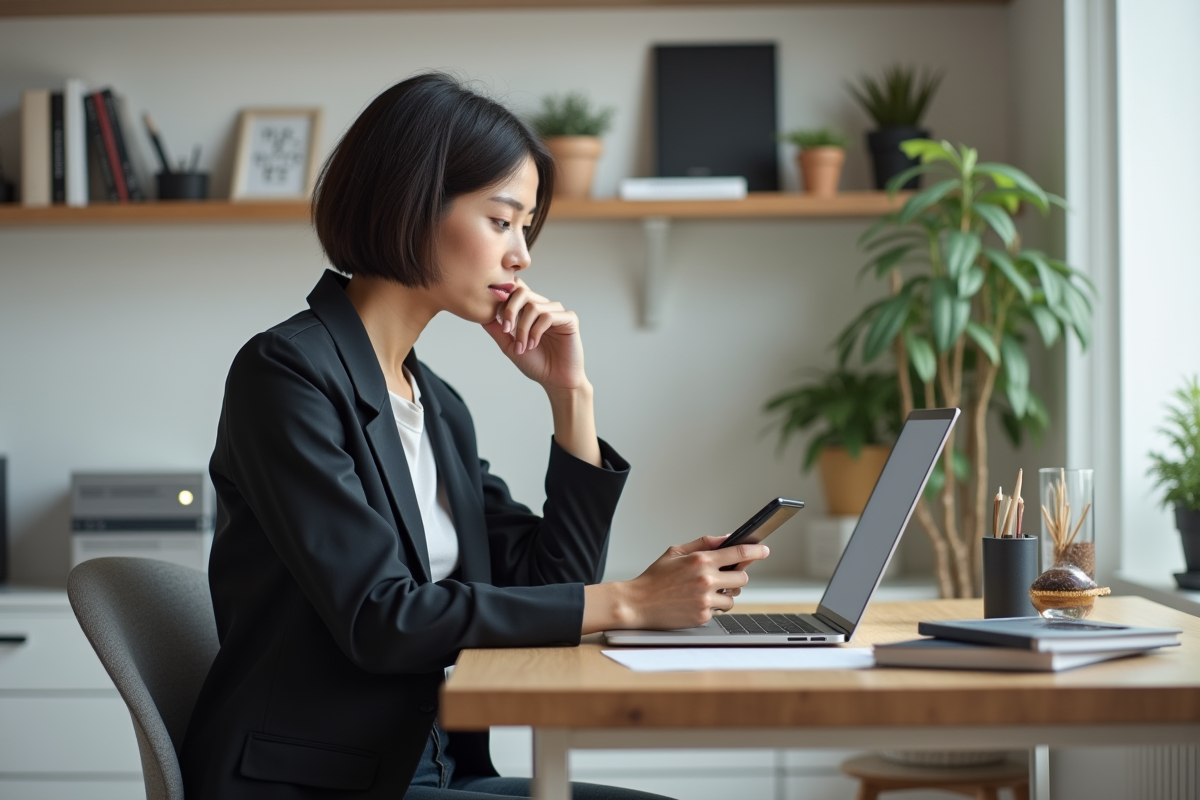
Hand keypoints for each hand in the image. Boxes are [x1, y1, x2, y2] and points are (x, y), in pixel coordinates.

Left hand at [481, 279, 586, 392]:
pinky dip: (536, 331)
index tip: (495, 318)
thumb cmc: (535, 364)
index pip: (515, 290)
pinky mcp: (569, 319)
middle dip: (509, 310)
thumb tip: (480, 315)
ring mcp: (557, 312)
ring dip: (523, 328)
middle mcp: (543, 306)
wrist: (555, 381)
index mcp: (529, 310)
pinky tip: (533, 345)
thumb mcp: (509, 346)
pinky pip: (548, 316)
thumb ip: (497, 329)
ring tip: (523, 347)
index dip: (503, 298)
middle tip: (506, 329)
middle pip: (522, 292)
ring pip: (533, 306)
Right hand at [592, 536, 769, 631]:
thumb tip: (727, 539)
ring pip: (733, 597)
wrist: (637, 604)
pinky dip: (711, 606)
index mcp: (701, 560)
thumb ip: (704, 543)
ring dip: (725, 594)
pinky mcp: (703, 617)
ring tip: (704, 591)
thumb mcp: (676, 551)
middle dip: (737, 577)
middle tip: (726, 576)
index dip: (756, 550)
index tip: (764, 550)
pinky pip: (719, 610)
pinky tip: (694, 602)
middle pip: (742, 578)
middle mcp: (706, 580)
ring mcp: (705, 600)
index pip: (738, 553)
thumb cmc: (655, 577)